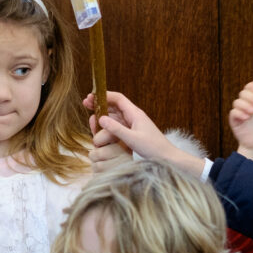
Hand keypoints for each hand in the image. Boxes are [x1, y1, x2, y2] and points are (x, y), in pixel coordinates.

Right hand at [86, 91, 205, 176]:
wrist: (167, 157)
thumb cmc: (153, 148)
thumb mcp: (132, 139)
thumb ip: (116, 129)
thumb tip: (101, 119)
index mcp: (135, 114)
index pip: (118, 98)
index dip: (104, 95)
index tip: (91, 97)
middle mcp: (133, 117)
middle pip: (114, 106)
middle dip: (100, 104)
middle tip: (86, 104)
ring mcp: (133, 125)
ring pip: (114, 116)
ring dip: (102, 116)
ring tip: (90, 119)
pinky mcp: (132, 133)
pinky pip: (117, 126)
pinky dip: (108, 126)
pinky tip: (99, 129)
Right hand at [229, 82, 252, 165]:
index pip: (250, 88)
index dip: (252, 86)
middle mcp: (247, 105)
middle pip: (243, 93)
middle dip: (250, 97)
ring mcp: (240, 113)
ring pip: (237, 102)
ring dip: (245, 105)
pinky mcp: (235, 121)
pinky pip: (233, 113)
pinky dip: (239, 113)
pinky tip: (246, 118)